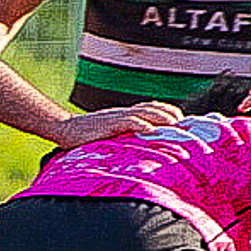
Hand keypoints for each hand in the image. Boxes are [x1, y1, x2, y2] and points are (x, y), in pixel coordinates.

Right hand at [53, 101, 182, 150]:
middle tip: (186, 125)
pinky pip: (126, 121)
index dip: (168, 112)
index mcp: (125, 114)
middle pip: (151, 108)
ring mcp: (115, 116)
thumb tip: (143, 143)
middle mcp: (123, 112)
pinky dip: (140, 124)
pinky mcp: (107, 124)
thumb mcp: (110, 133)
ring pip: (143, 112)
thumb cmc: (86, 135)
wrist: (64, 129)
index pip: (151, 107)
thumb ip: (125, 134)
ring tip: (175, 125)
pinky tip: (150, 130)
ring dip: (161, 118)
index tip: (183, 121)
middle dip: (170, 115)